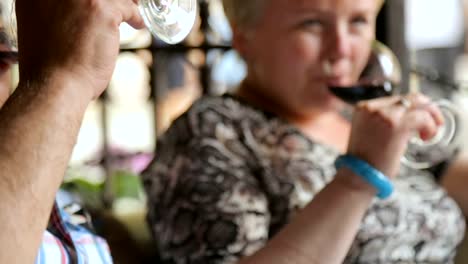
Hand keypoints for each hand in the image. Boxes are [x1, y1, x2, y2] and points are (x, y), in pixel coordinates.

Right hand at [15, 0, 144, 98]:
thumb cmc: (50, 66)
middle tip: (123, 5)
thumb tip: (83, 10)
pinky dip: (135, 17)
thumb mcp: (44, 27)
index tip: (104, 3)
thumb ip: (61, 13)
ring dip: (126, 4)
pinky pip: (128, 8)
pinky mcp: (102, 11)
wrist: (56, 85)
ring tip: (131, 13)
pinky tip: (138, 25)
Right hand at [347, 93, 443, 177]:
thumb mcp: (369, 132)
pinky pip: (422, 117)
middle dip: (426, 108)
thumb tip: (408, 117)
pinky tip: (426, 138)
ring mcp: (384, 114)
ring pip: (417, 103)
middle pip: (408, 97)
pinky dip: (430, 126)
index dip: (412, 107)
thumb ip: (383, 120)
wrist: (358, 176)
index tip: (420, 119)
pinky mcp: (396, 124)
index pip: (395, 99)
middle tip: (433, 123)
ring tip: (427, 134)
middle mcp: (372, 107)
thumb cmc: (365, 161)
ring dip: (430, 117)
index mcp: (363, 108)